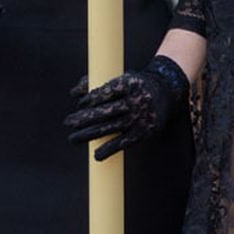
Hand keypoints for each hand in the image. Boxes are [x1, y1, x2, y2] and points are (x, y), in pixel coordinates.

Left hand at [64, 55, 189, 160]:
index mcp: (128, 84)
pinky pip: (123, 143)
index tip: (79, 103)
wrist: (166, 93)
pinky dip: (109, 150)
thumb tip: (74, 93)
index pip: (105, 92)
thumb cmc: (134, 85)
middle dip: (84, 118)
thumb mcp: (120, 78)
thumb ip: (96, 84)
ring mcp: (138, 118)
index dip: (90, 98)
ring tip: (72, 138)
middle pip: (105, 111)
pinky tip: (96, 155)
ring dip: (89, 135)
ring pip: (110, 128)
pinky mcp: (142, 133)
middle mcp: (134, 101)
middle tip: (67, 122)